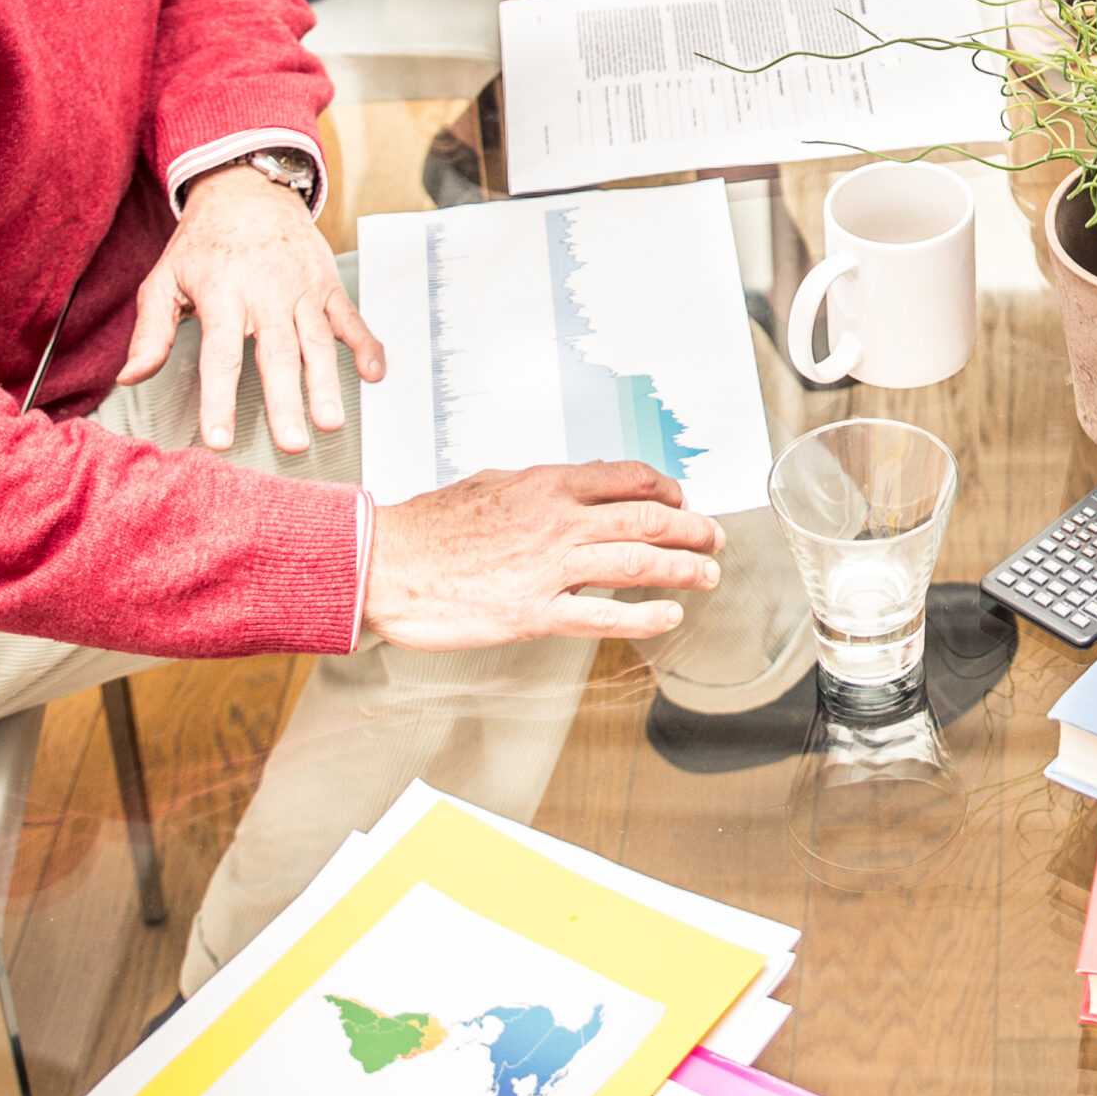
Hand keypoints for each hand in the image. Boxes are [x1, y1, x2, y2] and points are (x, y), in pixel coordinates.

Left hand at [120, 164, 384, 455]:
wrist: (248, 190)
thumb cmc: (203, 242)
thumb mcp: (164, 279)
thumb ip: (151, 332)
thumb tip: (130, 377)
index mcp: (223, 295)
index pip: (221, 356)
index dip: (220, 400)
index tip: (220, 439)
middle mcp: (266, 292)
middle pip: (278, 355)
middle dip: (287, 401)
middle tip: (293, 442)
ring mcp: (303, 289)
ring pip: (317, 342)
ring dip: (326, 384)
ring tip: (330, 422)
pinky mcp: (328, 284)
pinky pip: (351, 318)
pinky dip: (366, 345)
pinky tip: (374, 374)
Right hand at [362, 461, 723, 646]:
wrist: (383, 565)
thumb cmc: (428, 527)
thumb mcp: (492, 484)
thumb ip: (541, 487)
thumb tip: (579, 484)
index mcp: (547, 485)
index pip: (627, 479)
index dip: (665, 489)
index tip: (681, 501)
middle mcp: (557, 522)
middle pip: (646, 520)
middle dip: (691, 529)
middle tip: (714, 538)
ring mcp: (548, 568)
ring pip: (636, 564)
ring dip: (682, 568)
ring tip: (708, 574)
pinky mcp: (533, 613)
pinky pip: (602, 616)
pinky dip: (644, 616)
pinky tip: (669, 616)